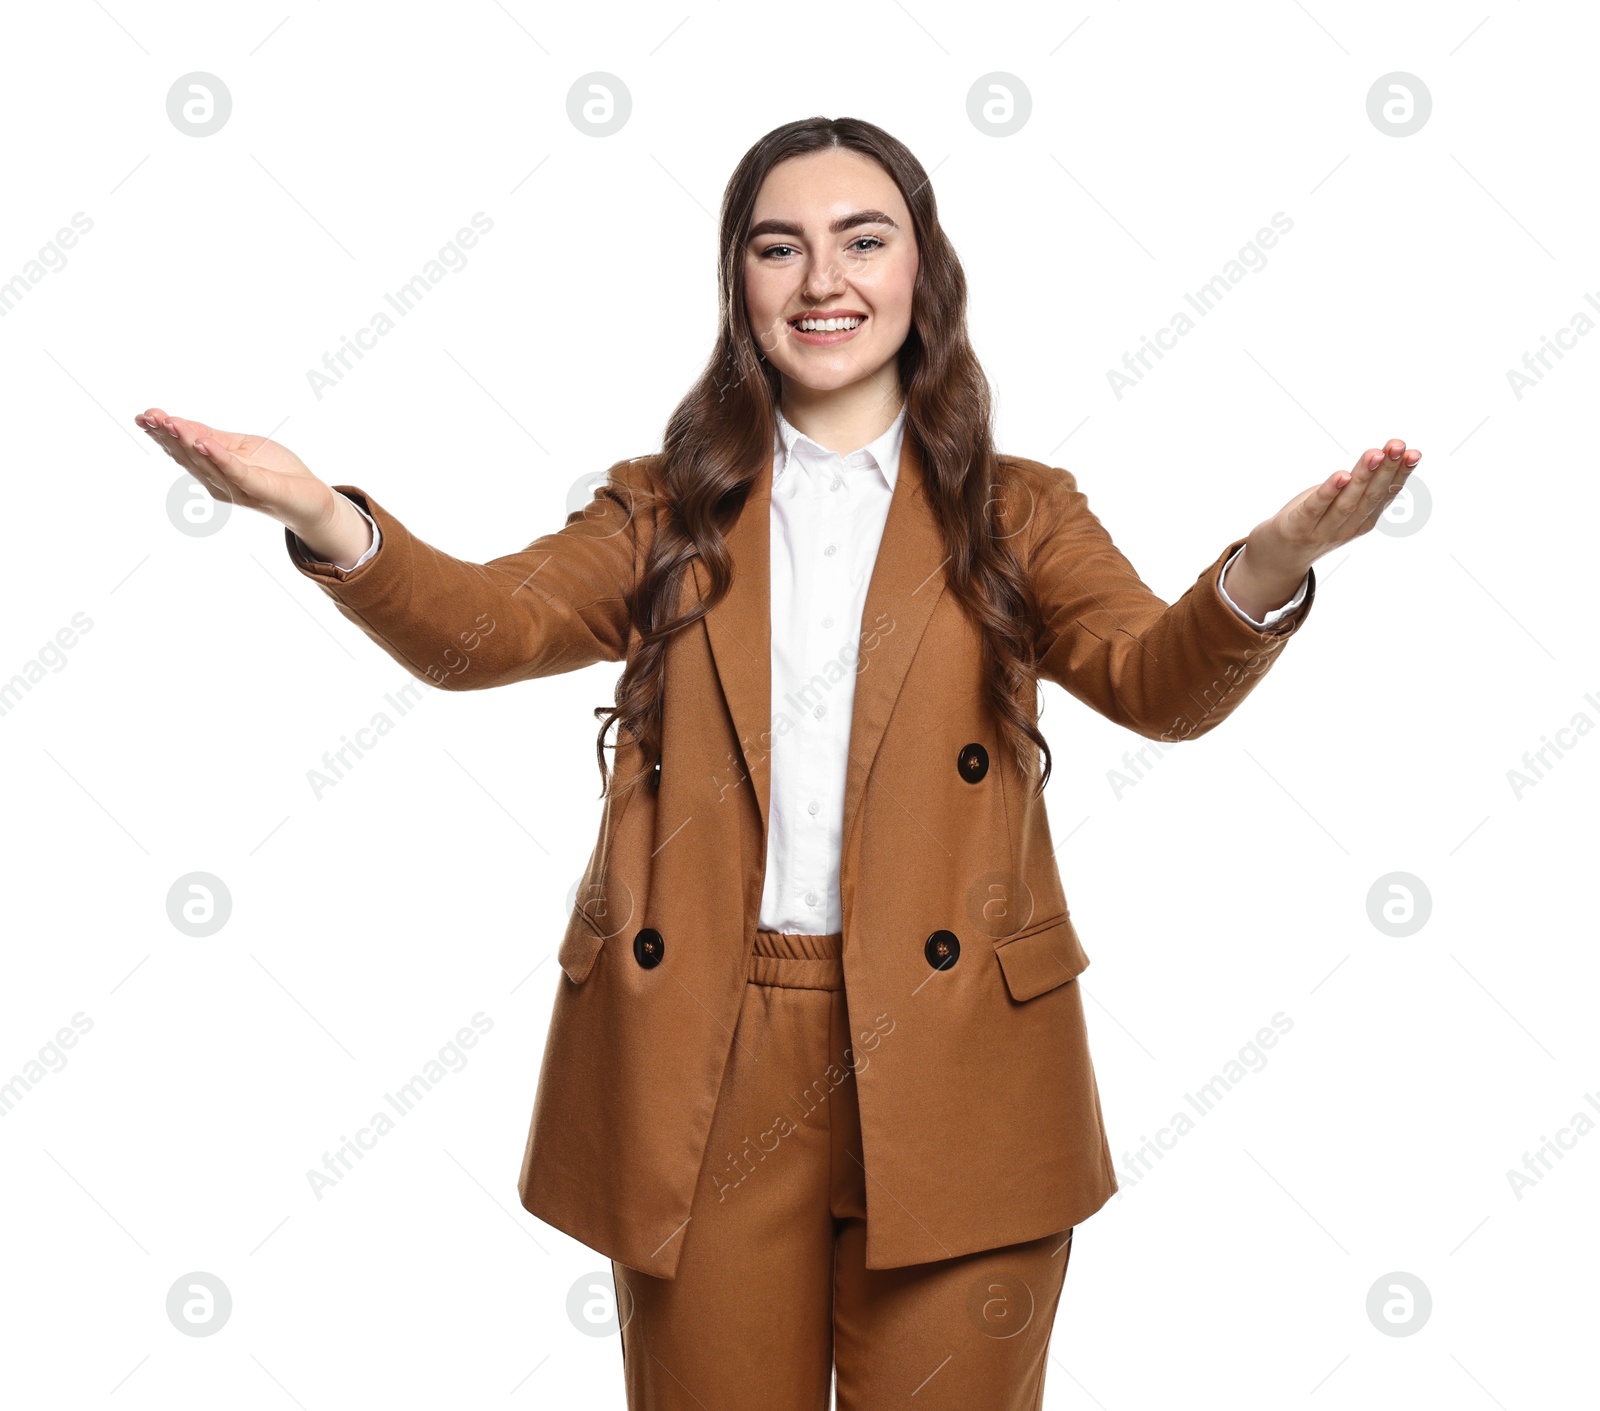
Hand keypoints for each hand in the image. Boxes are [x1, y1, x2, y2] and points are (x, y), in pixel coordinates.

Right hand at [134, 407, 368, 562]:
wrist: (312, 499)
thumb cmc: (277, 472)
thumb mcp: (242, 447)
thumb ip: (215, 439)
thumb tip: (181, 424)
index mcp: (214, 470)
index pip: (186, 448)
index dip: (164, 433)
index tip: (145, 415)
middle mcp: (219, 482)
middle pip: (189, 456)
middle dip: (167, 436)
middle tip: (148, 417)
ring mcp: (238, 488)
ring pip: (207, 463)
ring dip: (187, 442)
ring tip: (170, 424)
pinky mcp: (259, 489)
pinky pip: (236, 472)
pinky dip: (219, 458)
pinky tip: (204, 444)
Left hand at [1229, 439, 1422, 616]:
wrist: (1275, 558)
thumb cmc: (1311, 521)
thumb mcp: (1341, 503)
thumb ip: (1361, 486)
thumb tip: (1387, 456)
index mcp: (1363, 520)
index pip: (1386, 493)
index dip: (1401, 474)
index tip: (1414, 452)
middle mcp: (1348, 527)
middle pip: (1370, 495)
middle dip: (1386, 470)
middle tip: (1397, 446)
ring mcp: (1323, 530)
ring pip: (1347, 501)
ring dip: (1362, 477)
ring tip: (1374, 454)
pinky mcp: (1297, 528)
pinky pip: (1315, 509)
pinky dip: (1328, 492)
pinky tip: (1340, 476)